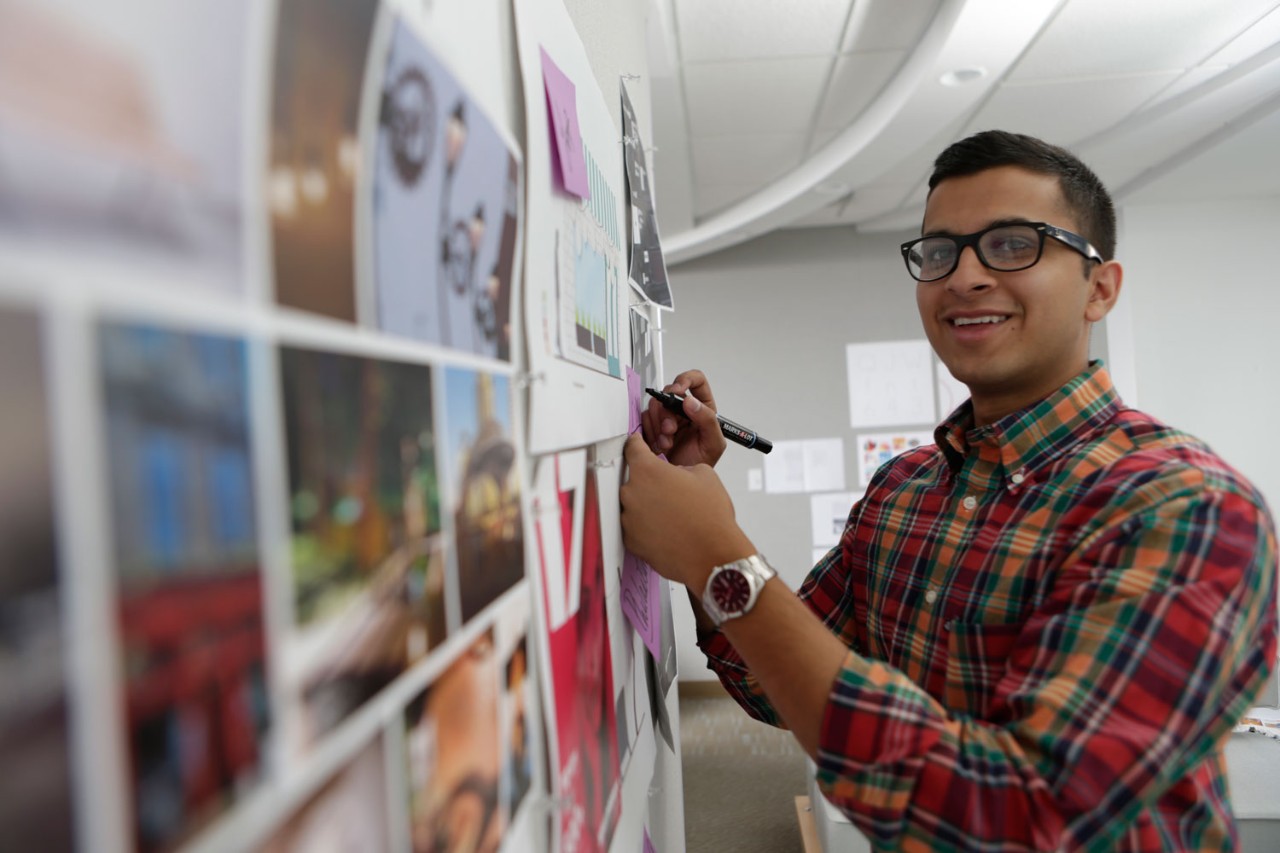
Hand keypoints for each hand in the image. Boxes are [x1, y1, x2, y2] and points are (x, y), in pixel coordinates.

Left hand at [620, 434, 753, 591]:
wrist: (712, 556)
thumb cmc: (710, 517)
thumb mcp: (704, 473)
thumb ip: (680, 467)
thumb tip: (674, 473)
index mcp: (647, 470)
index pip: (632, 447)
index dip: (638, 444)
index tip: (638, 445)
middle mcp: (631, 492)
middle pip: (633, 479)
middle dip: (649, 482)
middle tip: (670, 491)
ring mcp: (628, 518)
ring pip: (633, 503)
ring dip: (647, 504)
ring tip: (672, 514)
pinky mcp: (630, 540)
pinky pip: (634, 526)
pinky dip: (646, 525)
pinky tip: (666, 529)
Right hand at [640, 369, 726, 467]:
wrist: (682, 483)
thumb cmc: (700, 464)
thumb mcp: (713, 443)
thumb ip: (708, 420)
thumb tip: (691, 402)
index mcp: (702, 408)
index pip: (696, 381)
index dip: (686, 380)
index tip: (678, 391)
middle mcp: (683, 410)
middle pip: (669, 392)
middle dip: (667, 412)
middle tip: (670, 430)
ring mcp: (667, 417)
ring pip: (655, 405)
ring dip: (659, 426)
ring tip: (667, 443)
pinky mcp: (652, 426)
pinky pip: (645, 419)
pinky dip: (650, 432)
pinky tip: (659, 445)